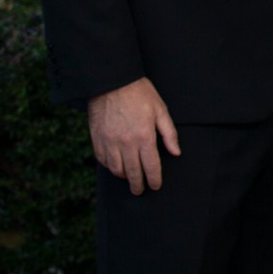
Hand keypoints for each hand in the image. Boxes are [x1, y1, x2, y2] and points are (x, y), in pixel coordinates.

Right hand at [88, 77, 179, 193]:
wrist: (111, 82)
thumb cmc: (140, 94)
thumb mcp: (160, 110)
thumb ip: (169, 134)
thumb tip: (176, 153)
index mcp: (144, 136)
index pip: (151, 166)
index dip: (154, 179)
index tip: (155, 186)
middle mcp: (126, 143)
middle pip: (133, 172)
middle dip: (138, 184)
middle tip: (140, 190)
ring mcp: (109, 142)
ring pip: (116, 169)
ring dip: (124, 176)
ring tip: (129, 178)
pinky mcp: (97, 139)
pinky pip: (102, 160)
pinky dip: (109, 167)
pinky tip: (115, 167)